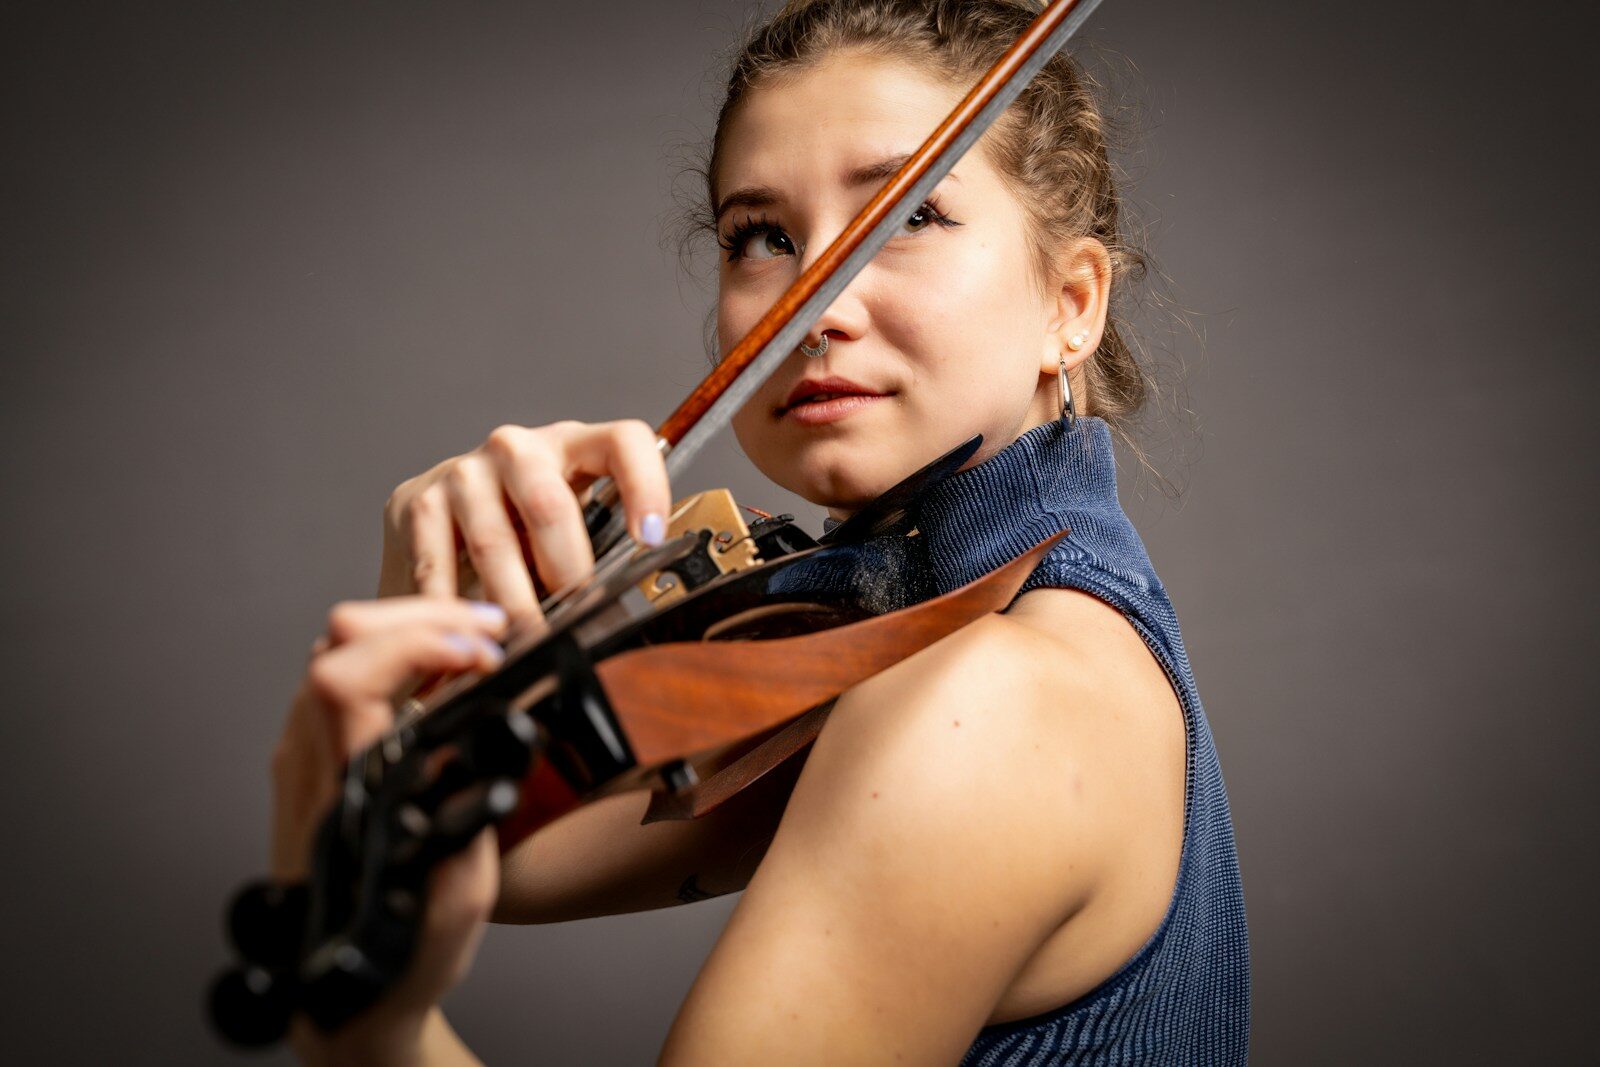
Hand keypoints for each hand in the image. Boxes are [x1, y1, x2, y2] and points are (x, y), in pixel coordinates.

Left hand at [272, 596, 508, 1065]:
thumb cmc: (392, 964)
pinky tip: (444, 675)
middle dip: (423, 613)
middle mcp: (310, 767)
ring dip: (410, 629)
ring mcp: (302, 759)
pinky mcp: (310, 759)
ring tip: (476, 642)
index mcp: (341, 795)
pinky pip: (342, 678)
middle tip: (491, 630)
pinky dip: (397, 656)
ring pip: (336, 651)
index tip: (482, 653)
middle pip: (338, 642)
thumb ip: (468, 839)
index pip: (348, 680)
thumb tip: (490, 760)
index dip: (417, 643)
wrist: (338, 1003)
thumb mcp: (452, 916)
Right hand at [378, 420, 671, 623]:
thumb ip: (599, 547)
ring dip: (513, 603)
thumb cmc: (522, 526)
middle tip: (574, 618)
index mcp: (572, 444)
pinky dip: (455, 609)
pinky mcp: (418, 501)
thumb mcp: (570, 525)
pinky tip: (468, 636)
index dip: (644, 486)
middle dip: (566, 572)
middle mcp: (516, 448)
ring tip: (526, 644)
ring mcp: (464, 472)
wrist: (442, 517)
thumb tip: (628, 607)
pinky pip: (438, 565)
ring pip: (494, 543)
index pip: (623, 442)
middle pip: (550, 506)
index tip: (649, 539)